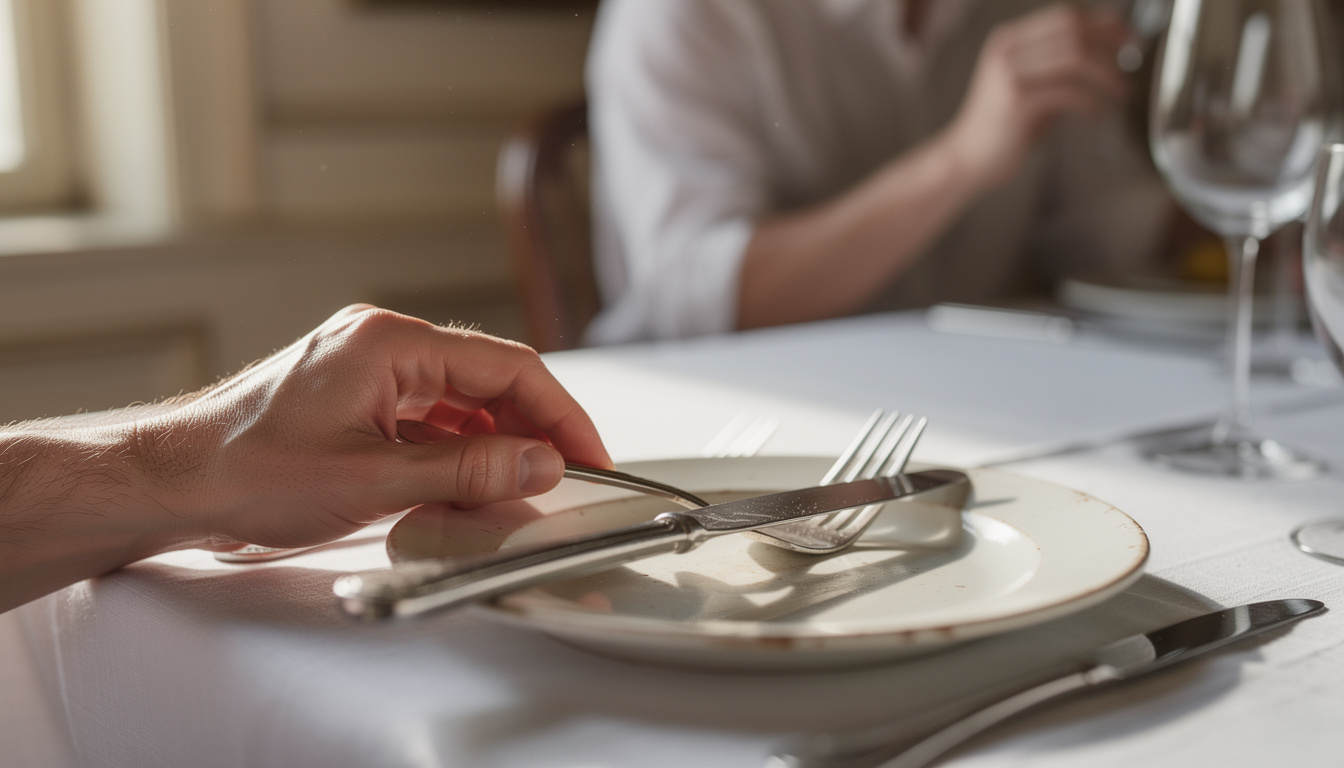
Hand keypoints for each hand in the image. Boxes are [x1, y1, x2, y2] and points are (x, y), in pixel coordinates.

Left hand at [133, 305, 611, 551]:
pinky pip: (432, 419)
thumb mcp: (372, 479)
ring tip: (525, 490)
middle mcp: (385, 345)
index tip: (591, 454)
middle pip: (490, 380)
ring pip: (464, 402)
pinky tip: (475, 485)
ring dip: (498, 445)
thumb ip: (466, 472)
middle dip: (535, 430)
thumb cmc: (248, 472)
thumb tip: (541, 463)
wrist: (175, 481)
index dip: (560, 413)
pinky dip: (461, 452)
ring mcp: (371, 370)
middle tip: (570, 478)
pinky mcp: (361, 399)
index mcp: (390, 343)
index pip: (507, 367)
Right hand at [943, 3, 1131, 188]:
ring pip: (1075, 57)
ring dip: (1107, 73)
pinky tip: (1098, 112)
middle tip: (1133, 59)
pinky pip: (1068, 91)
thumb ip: (1057, 66)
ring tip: (1122, 91)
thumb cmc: (1002, 127)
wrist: (967, 159)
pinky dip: (1091, 101)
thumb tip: (1106, 49)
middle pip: (1073, 30)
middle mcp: (1007, 50)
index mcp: (1008, 40)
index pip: (1065, 16)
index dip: (1102, 23)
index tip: (1128, 36)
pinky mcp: (1016, 100)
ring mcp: (1009, 73)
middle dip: (1111, 43)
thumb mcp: (1029, 85)